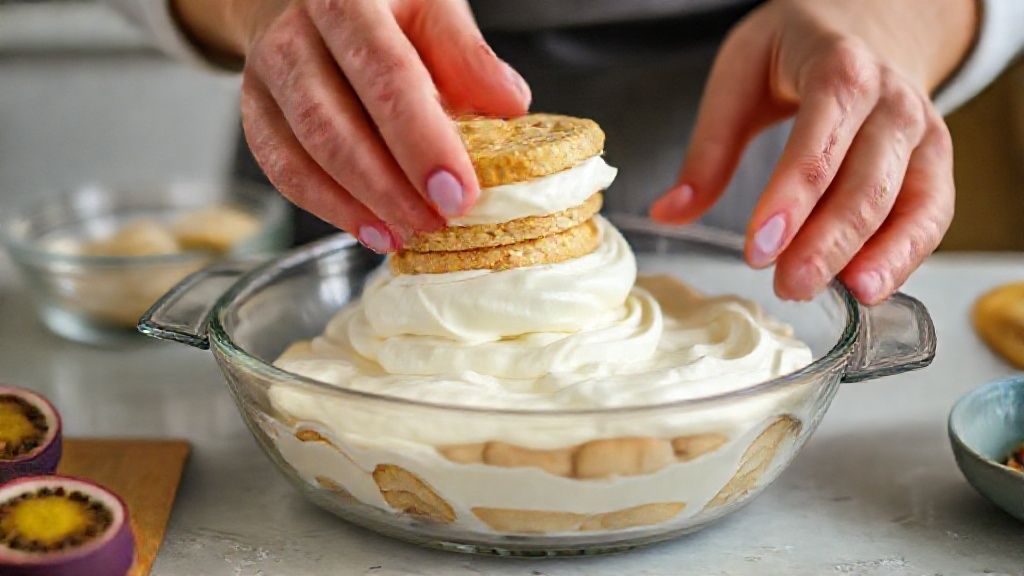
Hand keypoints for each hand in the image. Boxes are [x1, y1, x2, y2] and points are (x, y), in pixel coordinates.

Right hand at [174, 0, 530, 251]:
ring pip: (305, 152)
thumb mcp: (431, 9)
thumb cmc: (381, 6)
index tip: (458, 192)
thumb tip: (510, 104)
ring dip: (361, 204)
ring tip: (409, 233)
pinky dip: (330, 208)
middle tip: (438, 221)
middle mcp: (296, 34)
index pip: (388, 76)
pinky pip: (283, 170)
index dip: (423, 142)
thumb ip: (467, 55)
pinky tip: (372, 230)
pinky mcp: (255, 111)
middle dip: (391, 185)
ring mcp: (267, 75)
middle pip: (335, 121)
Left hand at [650, 0, 976, 304]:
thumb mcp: (739, 76)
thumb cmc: (794, 53)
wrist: (865, 26)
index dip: (790, 200)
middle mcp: (892, 101)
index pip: (819, 140)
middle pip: (866, 180)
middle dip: (827, 241)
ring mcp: (922, 133)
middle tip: (788, 287)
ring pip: (908, 202)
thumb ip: (708, 148)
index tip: (759, 250)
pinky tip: (867, 288)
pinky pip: (932, 215)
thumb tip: (668, 212)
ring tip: (833, 295)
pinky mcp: (934, 164)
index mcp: (840, 69)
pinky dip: (906, 256)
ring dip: (871, 256)